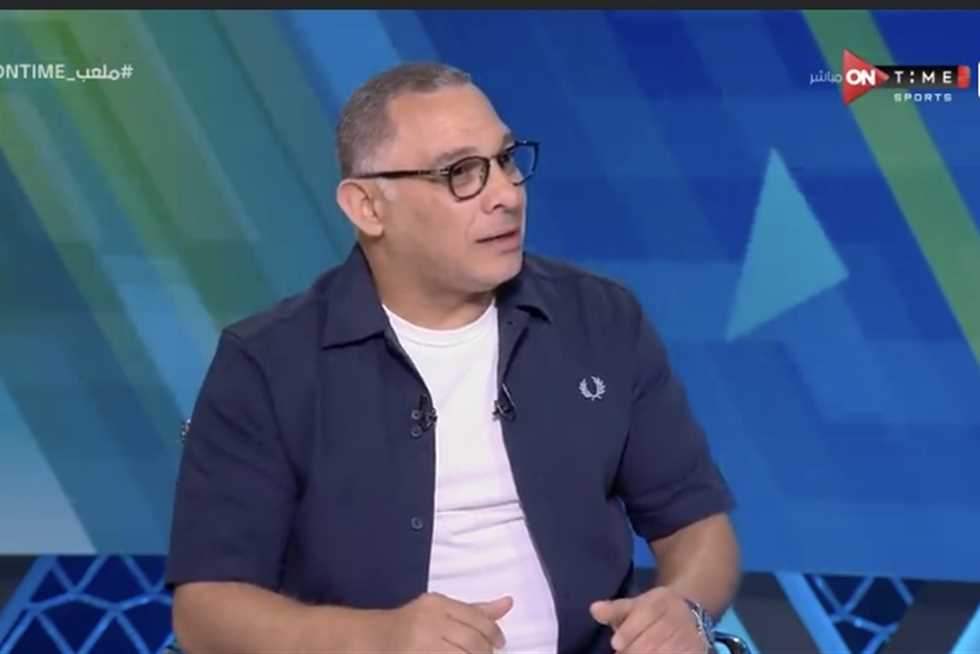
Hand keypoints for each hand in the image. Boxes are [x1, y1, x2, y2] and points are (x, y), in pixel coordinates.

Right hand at [377, 591, 512, 652]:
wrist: (373, 638)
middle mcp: (429, 621)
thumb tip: (508, 603)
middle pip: (472, 641)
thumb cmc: (413, 623)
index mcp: (437, 603)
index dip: (493, 633)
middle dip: (484, 652)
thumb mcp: (442, 610)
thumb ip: (475, 610)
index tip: (499, 644)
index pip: (476, 618)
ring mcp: (421, 644)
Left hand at [590, 587, 708, 653]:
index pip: (646, 614)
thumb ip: (615, 609)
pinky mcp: (696, 650)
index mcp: (661, 602)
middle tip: (622, 653)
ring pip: (665, 650)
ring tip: (631, 653)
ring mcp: (689, 636)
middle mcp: (677, 617)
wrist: (689, 613)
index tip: (615, 644)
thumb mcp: (634, 604)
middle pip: (653, 638)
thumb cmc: (654, 610)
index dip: (629, 631)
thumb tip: (594, 610)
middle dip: (635, 649)